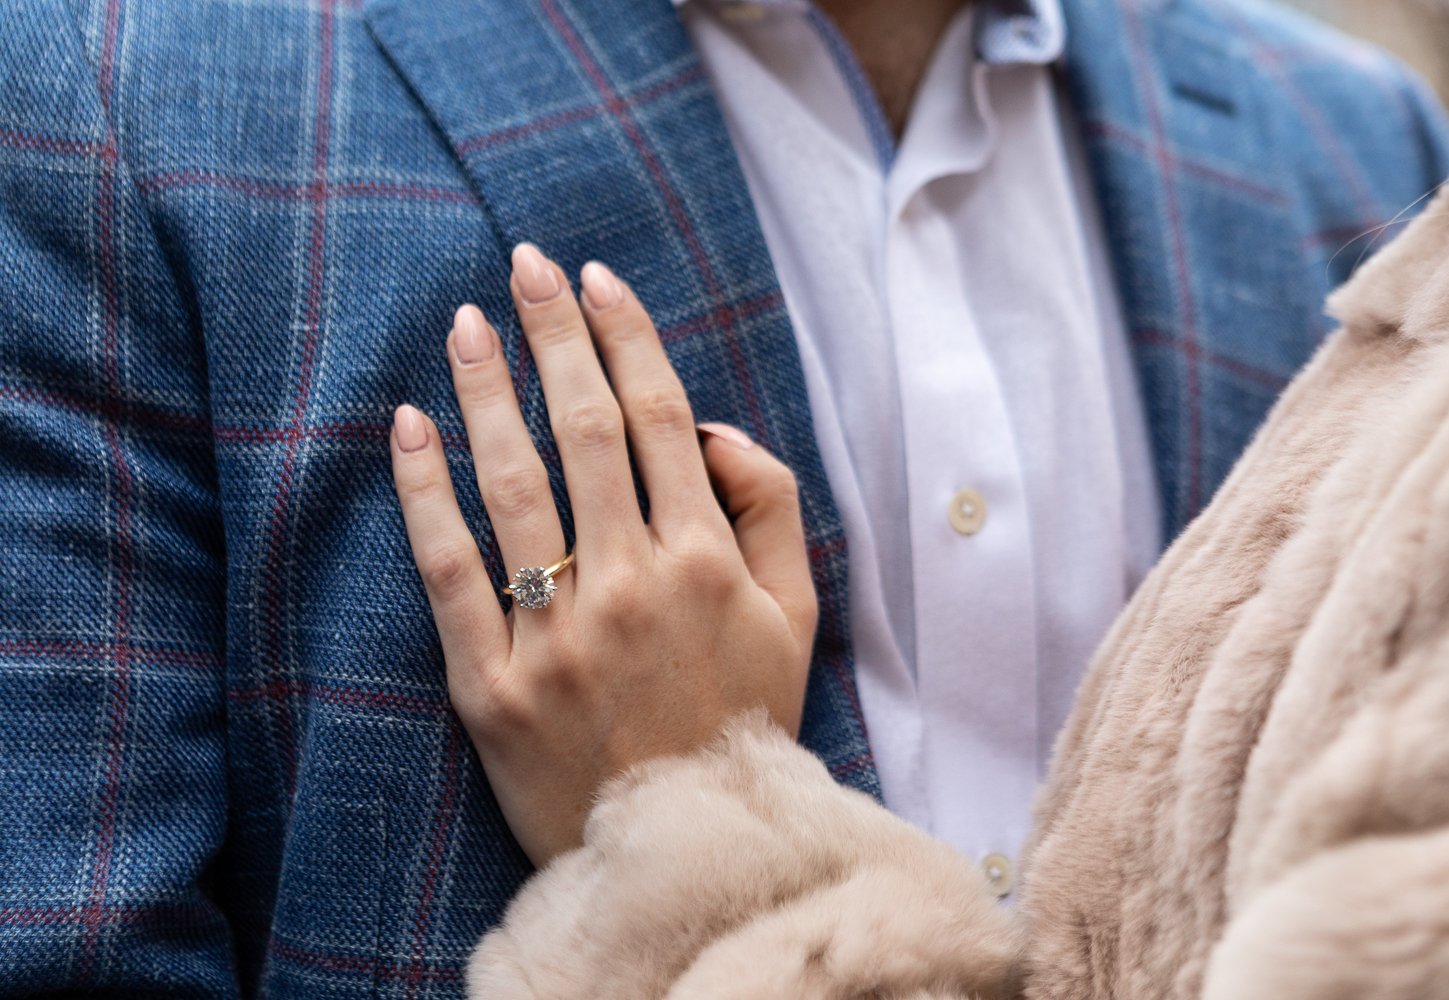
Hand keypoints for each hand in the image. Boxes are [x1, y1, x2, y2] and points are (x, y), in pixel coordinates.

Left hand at [389, 244, 816, 865]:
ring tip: (465, 323)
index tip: (597, 279)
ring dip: (486, 388)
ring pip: (513, 480)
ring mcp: (556, 634)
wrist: (685, 851)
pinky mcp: (491, 685)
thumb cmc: (743, 723)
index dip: (627, 336)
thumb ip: (772, 510)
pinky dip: (424, 490)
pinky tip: (409, 425)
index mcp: (707, 561)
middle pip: (584, 427)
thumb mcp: (798, 618)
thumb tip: (711, 430)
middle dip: (554, 332)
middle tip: (525, 265)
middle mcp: (631, 584)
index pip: (661, 417)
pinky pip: (448, 569)